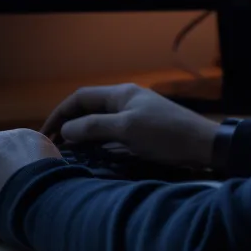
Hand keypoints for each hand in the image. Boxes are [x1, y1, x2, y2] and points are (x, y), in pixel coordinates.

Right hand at [40, 83, 220, 167]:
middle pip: (88, 109)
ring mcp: (135, 116)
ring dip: (83, 136)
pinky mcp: (143, 132)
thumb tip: (67, 130)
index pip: (80, 98)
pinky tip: (93, 156)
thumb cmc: (166, 134)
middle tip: (53, 146)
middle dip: (69, 125)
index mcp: (120, 94)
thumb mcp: (127, 130)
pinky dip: (99, 143)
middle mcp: (125, 101)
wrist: (204, 145)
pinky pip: (112, 134)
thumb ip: (94, 127)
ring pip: (100, 123)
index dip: (60, 114)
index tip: (46, 133)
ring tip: (68, 153)